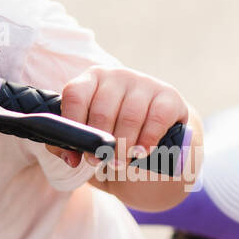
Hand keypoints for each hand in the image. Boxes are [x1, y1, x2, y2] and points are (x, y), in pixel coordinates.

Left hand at [46, 66, 190, 171]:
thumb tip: (70, 158)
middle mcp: (116, 76)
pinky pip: (157, 118)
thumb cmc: (113, 131)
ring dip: (123, 146)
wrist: (155, 131)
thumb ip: (71, 144)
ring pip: (129, 116)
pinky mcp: (168, 95)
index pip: (75, 95)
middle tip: (101, 161)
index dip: (73, 125)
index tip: (77, 152)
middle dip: (100, 143)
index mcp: (91, 80)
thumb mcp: (90, 134)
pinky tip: (142, 153)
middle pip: (102, 111)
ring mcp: (144, 83)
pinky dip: (148, 139)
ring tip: (120, 163)